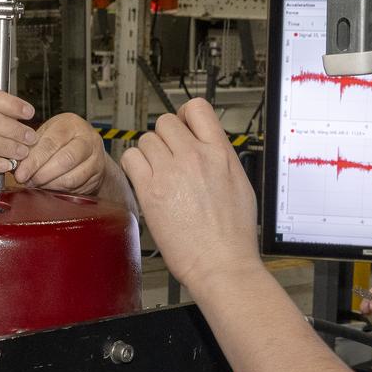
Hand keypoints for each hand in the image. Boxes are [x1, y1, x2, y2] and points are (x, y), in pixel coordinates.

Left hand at [14, 112, 110, 194]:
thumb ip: (33, 146)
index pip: (52, 143)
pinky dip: (59, 190)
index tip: (20, 173)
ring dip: (49, 185)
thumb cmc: (62, 139)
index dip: (34, 160)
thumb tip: (16, 163)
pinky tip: (49, 187)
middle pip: (65, 160)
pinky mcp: (97, 175)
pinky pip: (76, 188)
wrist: (88, 148)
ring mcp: (96, 158)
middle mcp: (88, 139)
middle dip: (42, 174)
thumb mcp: (47, 134)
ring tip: (36, 184)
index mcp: (71, 124)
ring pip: (71, 178)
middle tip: (27, 181)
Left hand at [120, 99, 258, 291]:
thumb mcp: (240, 183)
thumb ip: (221, 157)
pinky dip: (134, 167)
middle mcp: (195, 157)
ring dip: (148, 154)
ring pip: (145, 139)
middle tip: (167, 158)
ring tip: (157, 173)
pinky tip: (144, 180)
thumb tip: (206, 143)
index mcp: (220, 153)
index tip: (182, 127)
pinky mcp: (151, 191)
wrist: (222, 263)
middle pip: (165, 122)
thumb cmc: (234, 233)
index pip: (197, 108)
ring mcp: (171, 172)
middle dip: (165, 138)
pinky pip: (131, 159)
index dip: (185, 115)